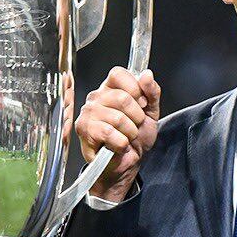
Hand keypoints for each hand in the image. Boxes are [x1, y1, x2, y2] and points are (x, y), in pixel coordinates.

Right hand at [75, 67, 160, 201]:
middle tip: (134, 126)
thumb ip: (151, 92)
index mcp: (110, 88)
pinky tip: (118, 145)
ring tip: (126, 137)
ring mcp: (88, 114)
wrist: (128, 163)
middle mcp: (96, 98)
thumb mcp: (151, 113)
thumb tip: (147, 74)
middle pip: (122, 98)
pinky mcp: (85, 131)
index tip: (141, 103)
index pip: (118, 74)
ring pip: (118, 118)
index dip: (134, 88)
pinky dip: (121, 144)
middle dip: (137, 117)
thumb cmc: (136, 138)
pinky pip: (110, 134)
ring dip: (130, 133)